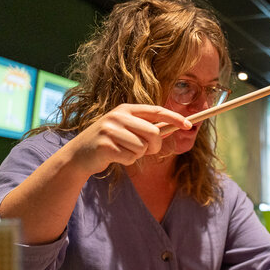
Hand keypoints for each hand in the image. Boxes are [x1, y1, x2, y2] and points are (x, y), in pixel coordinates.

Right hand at [67, 104, 191, 174]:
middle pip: (153, 133)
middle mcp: (118, 116)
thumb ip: (146, 127)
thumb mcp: (126, 129)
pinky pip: (131, 157)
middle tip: (144, 149)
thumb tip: (173, 127)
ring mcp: (110, 130)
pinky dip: (127, 161)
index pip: (156, 111)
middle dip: (154, 146)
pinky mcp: (105, 146)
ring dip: (137, 154)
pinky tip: (115, 157)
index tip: (189, 125)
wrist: (79, 155)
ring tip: (123, 151)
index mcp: (126, 109)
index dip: (175, 118)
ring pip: (143, 147)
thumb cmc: (110, 142)